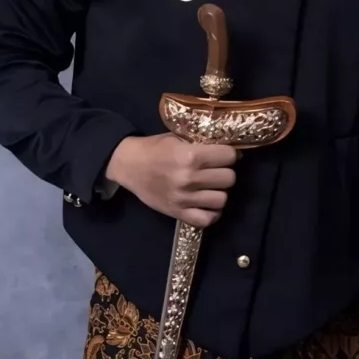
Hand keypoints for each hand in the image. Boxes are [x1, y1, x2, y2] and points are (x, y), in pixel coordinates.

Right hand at [104, 132, 238, 226]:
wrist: (128, 165)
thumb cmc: (154, 149)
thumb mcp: (178, 138)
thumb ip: (201, 145)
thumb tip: (229, 152)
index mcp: (190, 155)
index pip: (229, 157)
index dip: (229, 155)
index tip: (224, 156)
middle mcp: (189, 178)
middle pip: (229, 178)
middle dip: (225, 172)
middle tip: (216, 171)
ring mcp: (184, 198)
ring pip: (222, 199)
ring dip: (219, 192)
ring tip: (211, 187)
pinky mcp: (177, 213)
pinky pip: (207, 220)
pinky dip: (211, 213)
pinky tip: (207, 204)